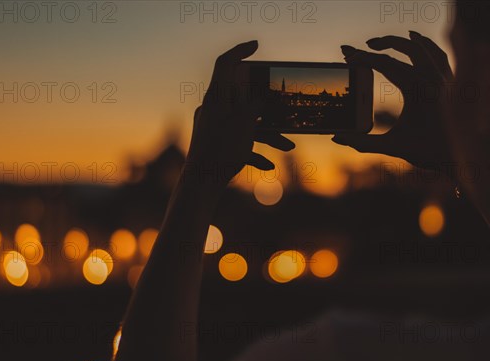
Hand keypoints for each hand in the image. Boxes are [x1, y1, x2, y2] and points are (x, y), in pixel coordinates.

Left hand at [185, 40, 294, 186]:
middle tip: (283, 106)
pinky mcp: (215, 144)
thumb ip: (254, 105)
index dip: (240, 51)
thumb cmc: (221, 151)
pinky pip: (238, 144)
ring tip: (288, 146)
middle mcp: (213, 109)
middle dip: (268, 109)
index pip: (225, 64)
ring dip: (267, 136)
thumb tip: (260, 97)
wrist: (201, 184)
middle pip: (243, 99)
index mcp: (216, 97)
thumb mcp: (244, 124)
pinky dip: (253, 153)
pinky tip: (267, 166)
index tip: (256, 46)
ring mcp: (213, 127)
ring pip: (245, 124)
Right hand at [333, 31, 453, 170]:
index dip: (364, 58)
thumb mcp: (392, 146)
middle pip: (405, 48)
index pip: (385, 64)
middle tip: (364, 46)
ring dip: (404, 41)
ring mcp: (446, 78)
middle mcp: (434, 79)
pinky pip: (439, 55)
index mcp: (418, 90)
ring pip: (424, 47)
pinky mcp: (453, 82)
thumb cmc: (428, 152)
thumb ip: (362, 142)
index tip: (349, 57)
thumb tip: (336, 138)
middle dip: (382, 43)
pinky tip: (418, 43)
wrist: (462, 159)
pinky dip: (427, 46)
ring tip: (386, 41)